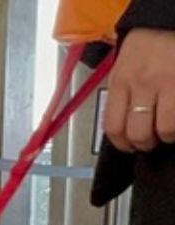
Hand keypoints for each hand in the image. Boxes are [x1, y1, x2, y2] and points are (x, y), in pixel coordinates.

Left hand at [104, 29, 174, 151]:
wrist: (167, 21)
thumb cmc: (148, 43)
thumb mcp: (123, 66)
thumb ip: (122, 94)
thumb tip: (122, 123)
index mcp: (120, 81)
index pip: (113, 126)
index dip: (121, 144)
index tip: (127, 146)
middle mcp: (142, 84)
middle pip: (138, 132)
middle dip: (143, 144)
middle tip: (149, 141)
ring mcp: (168, 84)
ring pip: (164, 129)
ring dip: (166, 136)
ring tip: (167, 131)